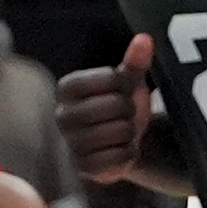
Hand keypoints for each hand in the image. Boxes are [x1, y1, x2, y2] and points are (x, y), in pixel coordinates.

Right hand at [57, 36, 156, 187]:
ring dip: (130, 133)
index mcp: (67, 87)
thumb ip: (135, 61)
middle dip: (130, 110)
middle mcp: (62, 116)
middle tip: (126, 115)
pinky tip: (121, 151)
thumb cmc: (120, 106)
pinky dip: (128, 155)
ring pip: (119, 132)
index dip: (126, 85)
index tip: (122, 91)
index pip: (110, 79)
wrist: (120, 143)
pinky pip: (119, 158)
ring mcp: (70, 144)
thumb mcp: (128, 83)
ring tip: (123, 132)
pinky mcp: (83, 168)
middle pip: (115, 106)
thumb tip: (144, 40)